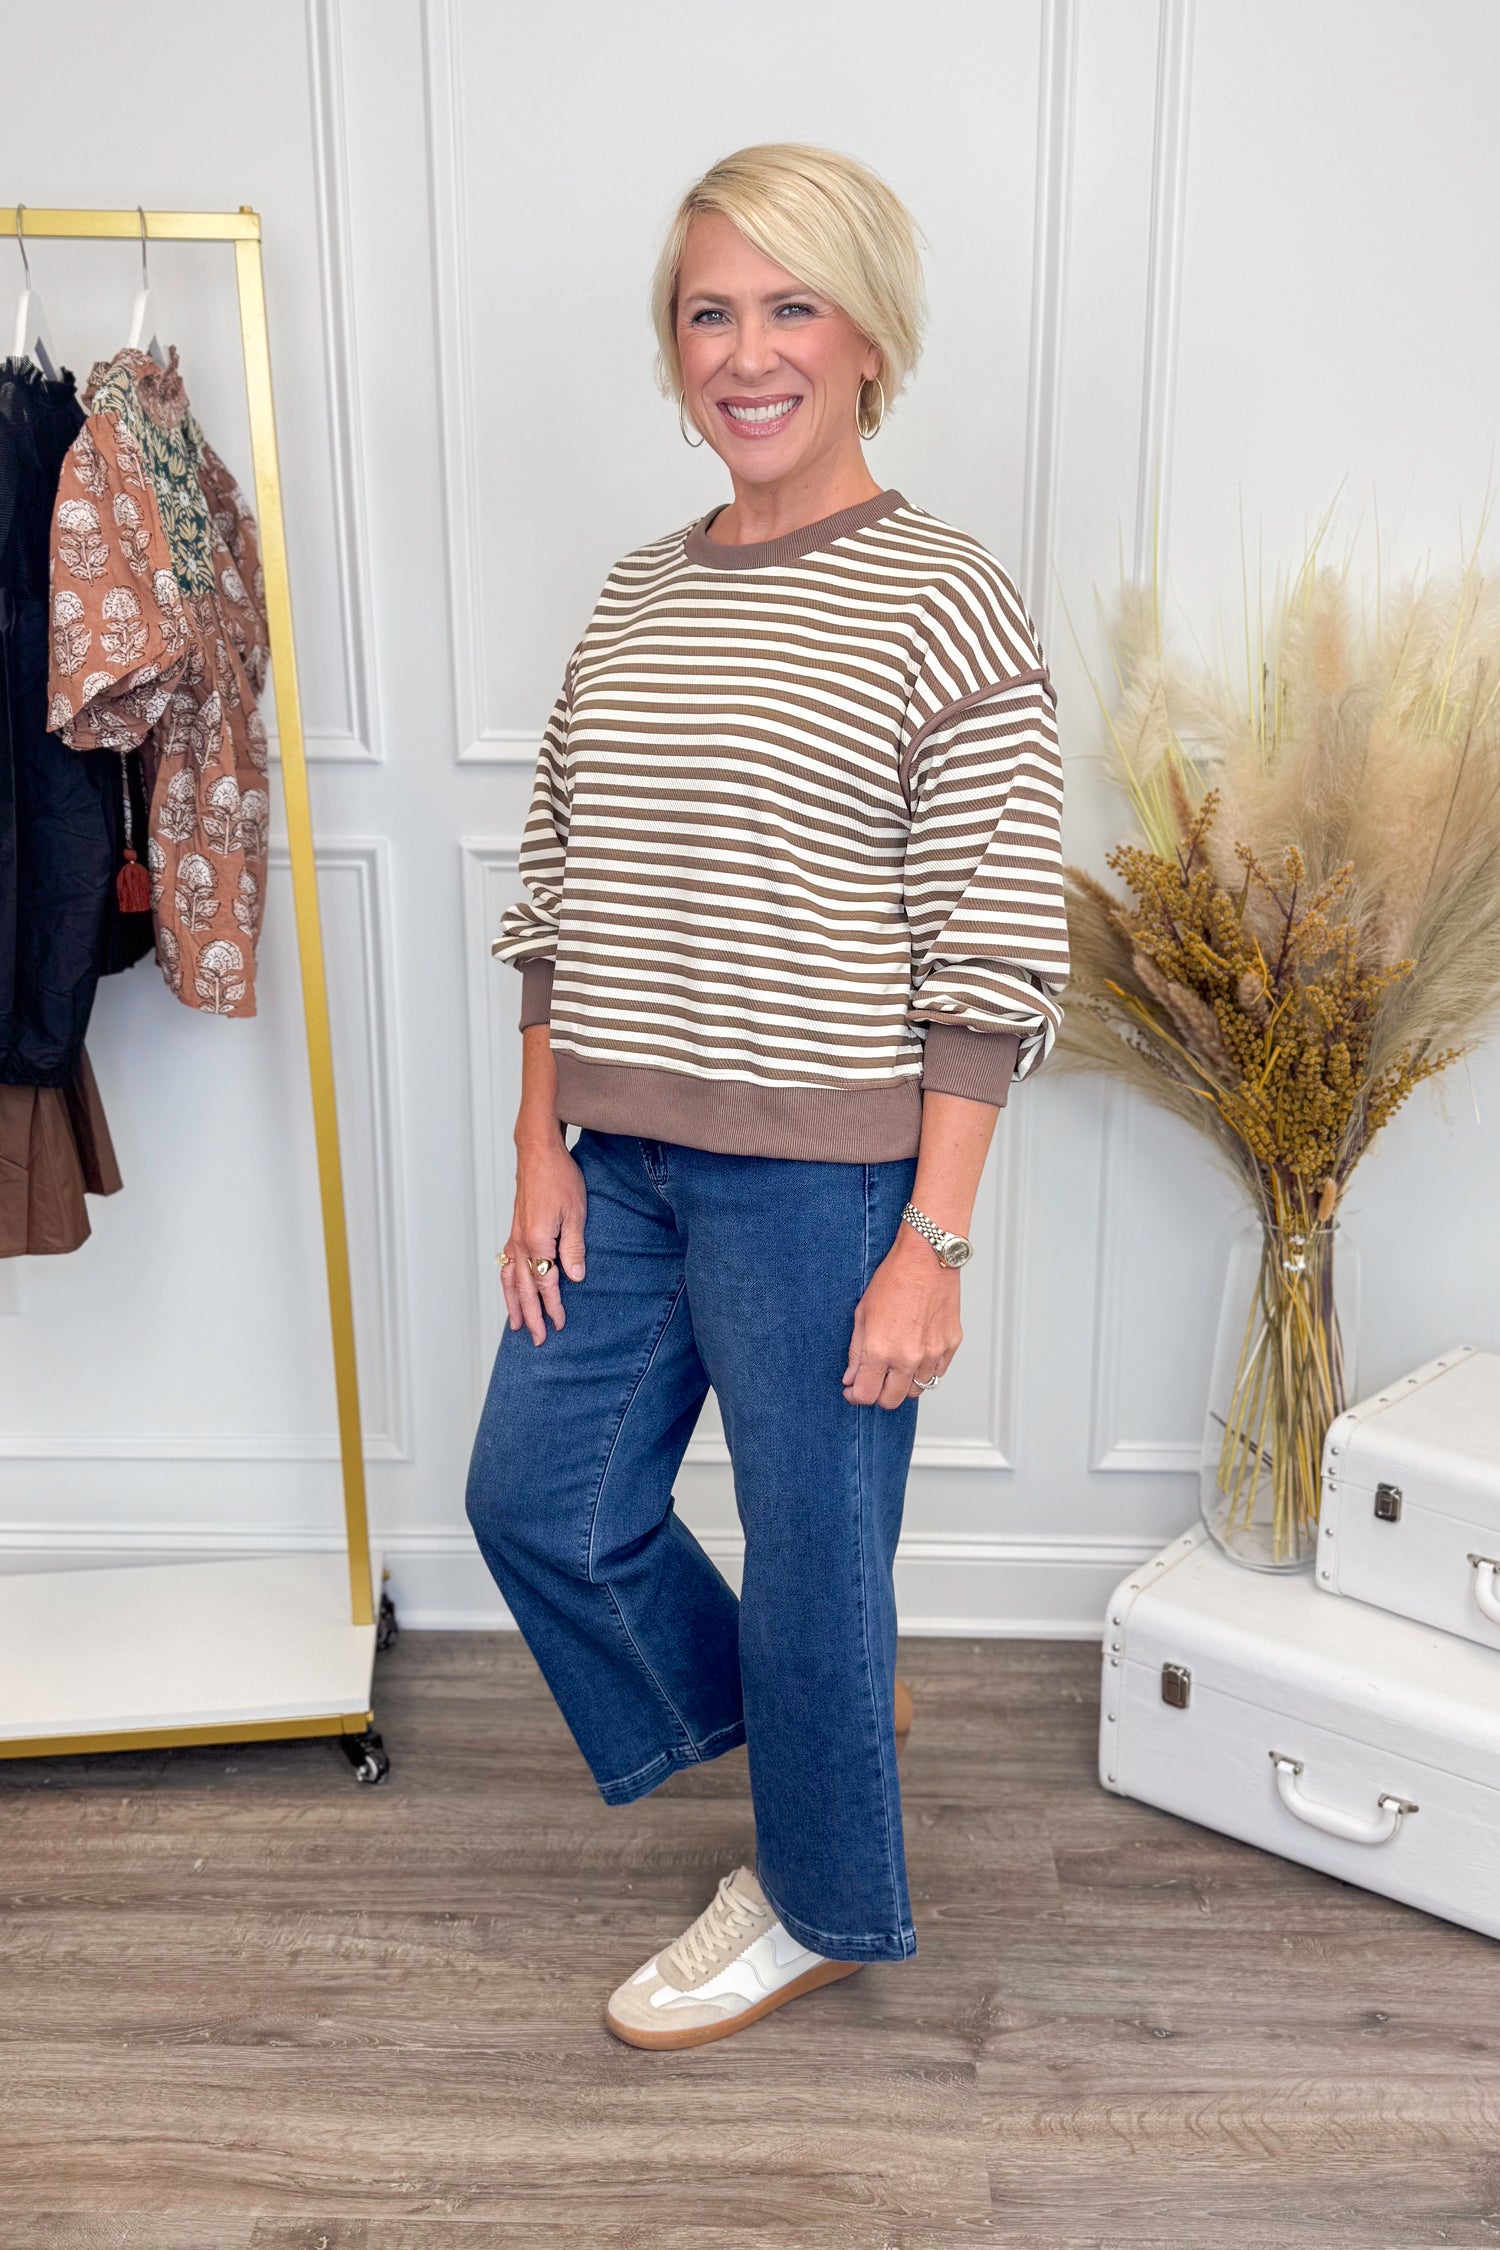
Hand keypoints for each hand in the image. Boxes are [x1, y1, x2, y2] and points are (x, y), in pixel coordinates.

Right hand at [501, 1133, 586, 1344]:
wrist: (538, 1153)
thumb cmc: (560, 1178)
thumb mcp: (577, 1213)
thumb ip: (574, 1249)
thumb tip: (575, 1278)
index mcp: (538, 1241)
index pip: (546, 1283)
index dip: (553, 1306)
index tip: (560, 1323)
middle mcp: (521, 1243)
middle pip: (523, 1289)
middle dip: (530, 1316)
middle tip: (537, 1339)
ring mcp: (514, 1237)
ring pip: (509, 1280)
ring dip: (513, 1305)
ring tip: (515, 1325)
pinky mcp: (514, 1231)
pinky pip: (506, 1265)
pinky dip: (506, 1284)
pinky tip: (510, 1292)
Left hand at [842, 1226, 961, 1408]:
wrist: (927, 1259)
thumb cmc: (894, 1279)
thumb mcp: (862, 1314)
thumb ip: (856, 1352)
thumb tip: (852, 1378)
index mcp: (881, 1350)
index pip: (867, 1395)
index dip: (856, 1396)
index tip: (853, 1389)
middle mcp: (908, 1358)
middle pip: (892, 1400)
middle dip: (878, 1395)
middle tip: (873, 1380)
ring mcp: (932, 1354)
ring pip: (917, 1390)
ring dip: (904, 1384)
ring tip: (897, 1364)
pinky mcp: (950, 1345)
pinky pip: (937, 1373)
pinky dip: (925, 1371)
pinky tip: (916, 1353)